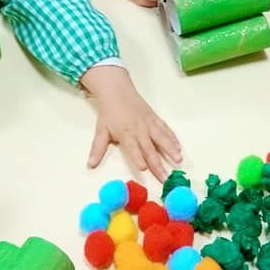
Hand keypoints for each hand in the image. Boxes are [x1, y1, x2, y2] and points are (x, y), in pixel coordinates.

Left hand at [81, 66, 181, 180]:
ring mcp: (149, 124)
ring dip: (170, 150)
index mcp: (126, 134)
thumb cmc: (109, 113)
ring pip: (162, 138)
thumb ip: (97, 149)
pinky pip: (165, 129)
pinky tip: (179, 147)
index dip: (138, 158)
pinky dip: (172, 138)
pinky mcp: (155, 118)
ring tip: (178, 160)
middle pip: (150, 149)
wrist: (118, 91)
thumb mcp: (101, 130)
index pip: (133, 149)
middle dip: (158, 164)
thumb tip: (90, 164)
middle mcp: (140, 130)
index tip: (144, 168)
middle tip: (166, 177)